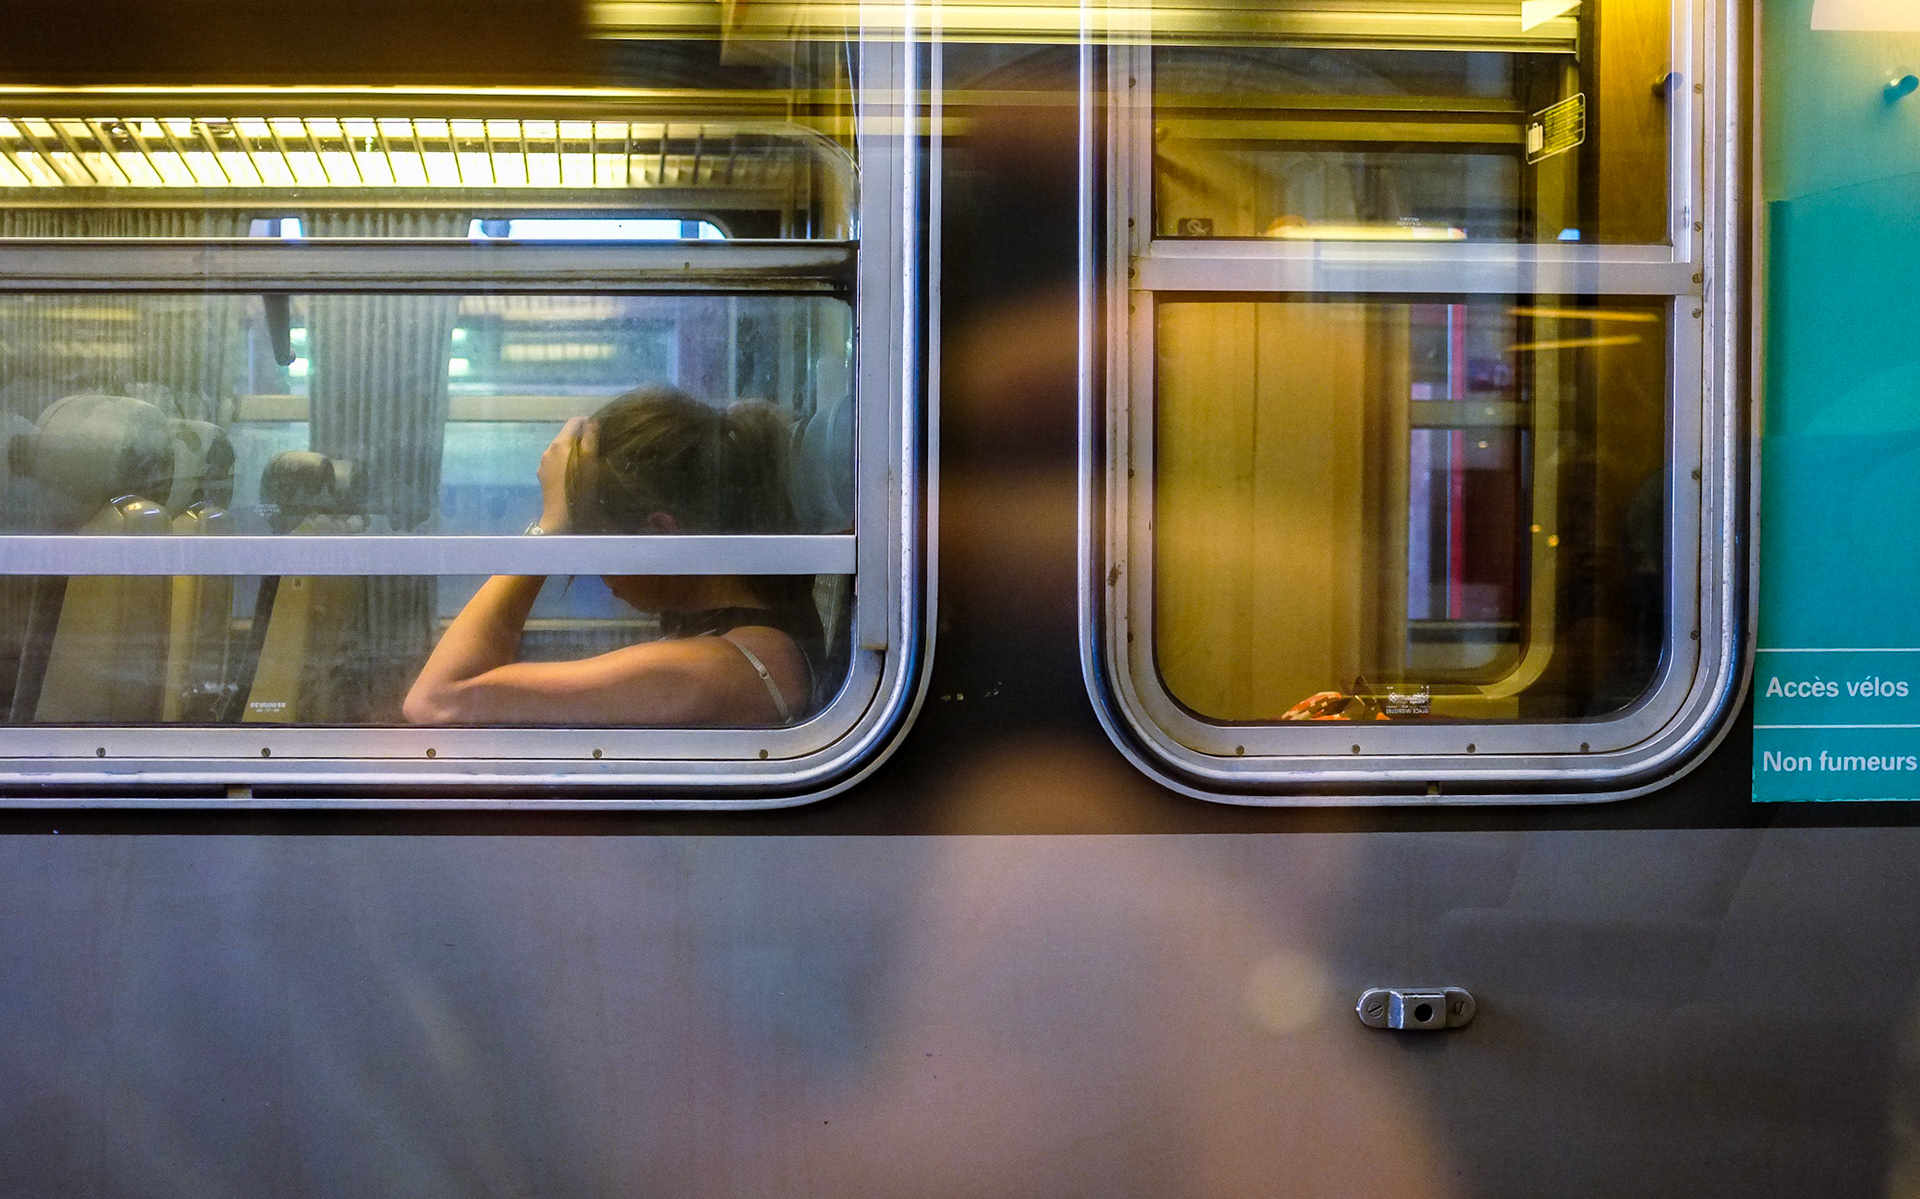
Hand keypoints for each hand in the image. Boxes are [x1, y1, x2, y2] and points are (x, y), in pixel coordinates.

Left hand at [536, 416, 594, 533]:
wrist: (561, 515)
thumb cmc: (580, 488)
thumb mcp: (591, 462)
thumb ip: (591, 438)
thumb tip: (592, 420)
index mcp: (561, 443)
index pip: (574, 421)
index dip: (588, 422)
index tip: (600, 430)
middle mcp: (549, 448)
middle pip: (566, 434)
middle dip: (580, 437)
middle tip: (596, 447)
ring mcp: (544, 462)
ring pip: (560, 448)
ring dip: (572, 450)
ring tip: (585, 461)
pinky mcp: (542, 474)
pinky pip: (555, 460)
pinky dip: (565, 461)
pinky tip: (573, 473)